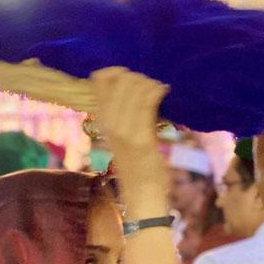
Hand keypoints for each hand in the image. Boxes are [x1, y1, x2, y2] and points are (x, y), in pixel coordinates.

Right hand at [90, 67, 168, 193]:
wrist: (141, 193)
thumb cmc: (135, 162)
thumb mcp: (120, 133)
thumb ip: (121, 111)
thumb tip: (134, 83)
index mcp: (101, 119)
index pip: (98, 80)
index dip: (116, 70)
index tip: (131, 77)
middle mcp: (108, 122)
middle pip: (120, 80)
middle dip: (140, 77)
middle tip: (151, 86)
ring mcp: (123, 130)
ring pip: (135, 88)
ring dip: (151, 83)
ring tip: (159, 90)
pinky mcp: (140, 138)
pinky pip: (148, 102)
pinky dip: (158, 91)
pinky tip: (165, 92)